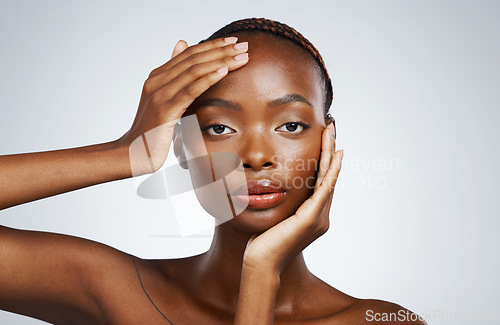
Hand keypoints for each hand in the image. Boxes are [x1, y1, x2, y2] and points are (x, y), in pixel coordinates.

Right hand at [118, 37, 248, 174]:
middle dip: (221, 50)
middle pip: (194, 58)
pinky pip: (190, 90)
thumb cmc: (151, 130)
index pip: (189, 54)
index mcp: (157, 77)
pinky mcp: (165, 110)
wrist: (132, 153)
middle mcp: (157, 81)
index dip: (213, 46)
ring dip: (221, 61)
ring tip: (241, 57)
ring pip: (194, 70)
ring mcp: (159, 95)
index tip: (234, 41)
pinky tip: (224, 71)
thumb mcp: (164, 99)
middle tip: (244, 45)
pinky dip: (208, 78)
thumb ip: (174, 74)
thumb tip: (182, 44)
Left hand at [243, 122, 342, 273]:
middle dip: (330, 150)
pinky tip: (335, 155)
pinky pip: (325, 188)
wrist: (260, 264)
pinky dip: (331, 170)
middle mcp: (320, 216)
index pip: (321, 181)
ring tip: (332, 132)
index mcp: (312, 216)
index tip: (324, 139)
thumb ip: (281, 205)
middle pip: (329, 176)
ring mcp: (318, 218)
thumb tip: (271, 190)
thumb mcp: (274, 218)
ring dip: (331, 152)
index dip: (324, 160)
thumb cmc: (261, 244)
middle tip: (331, 127)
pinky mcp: (311, 219)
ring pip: (329, 178)